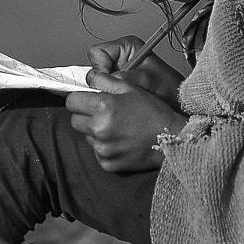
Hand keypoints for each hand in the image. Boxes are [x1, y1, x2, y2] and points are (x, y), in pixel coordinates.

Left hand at [65, 70, 187, 174]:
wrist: (172, 140)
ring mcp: (102, 149)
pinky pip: (96, 152)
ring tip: (116, 127)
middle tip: (103, 114)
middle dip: (85, 115)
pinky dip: (104, 147)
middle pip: (75, 120)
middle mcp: (99, 129)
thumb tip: (89, 79)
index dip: (79, 99)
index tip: (87, 100)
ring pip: (85, 136)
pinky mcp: (107, 164)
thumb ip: (105, 80)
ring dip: (94, 131)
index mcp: (103, 107)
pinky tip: (120, 141)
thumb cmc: (153, 112)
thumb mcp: (131, 88)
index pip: (71, 102)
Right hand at [87, 37, 185, 102]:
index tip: (109, 79)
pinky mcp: (118, 87)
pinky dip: (112, 98)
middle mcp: (120, 58)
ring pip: (97, 83)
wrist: (179, 103)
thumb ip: (124, 77)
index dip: (100, 66)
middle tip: (118, 90)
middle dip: (104, 82)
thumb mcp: (146, 78)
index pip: (97, 52)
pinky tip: (124, 101)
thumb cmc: (169, 87)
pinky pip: (104, 92)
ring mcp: (118, 73)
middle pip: (95, 69)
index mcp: (126, 47)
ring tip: (125, 96)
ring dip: (109, 91)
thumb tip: (102, 82)